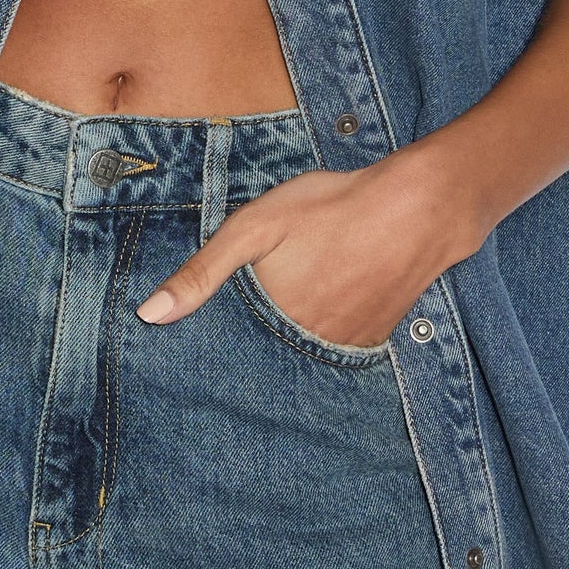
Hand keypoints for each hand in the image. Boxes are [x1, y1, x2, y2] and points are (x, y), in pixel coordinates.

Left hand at [135, 144, 489, 347]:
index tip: (194, 360)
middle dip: (251, 356)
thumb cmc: (332, 208)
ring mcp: (347, 347)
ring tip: (281, 324)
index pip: (232, 356)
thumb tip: (149, 315)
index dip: (216, 352)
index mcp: (274, 325)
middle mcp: (311, 348)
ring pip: (303, 357)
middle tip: (240, 342)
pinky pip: (338, 349)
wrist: (419, 209)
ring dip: (289, 347)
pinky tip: (322, 309)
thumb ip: (202, 272)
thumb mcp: (256, 227)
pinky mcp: (375, 339)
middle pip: (269, 360)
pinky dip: (324, 338)